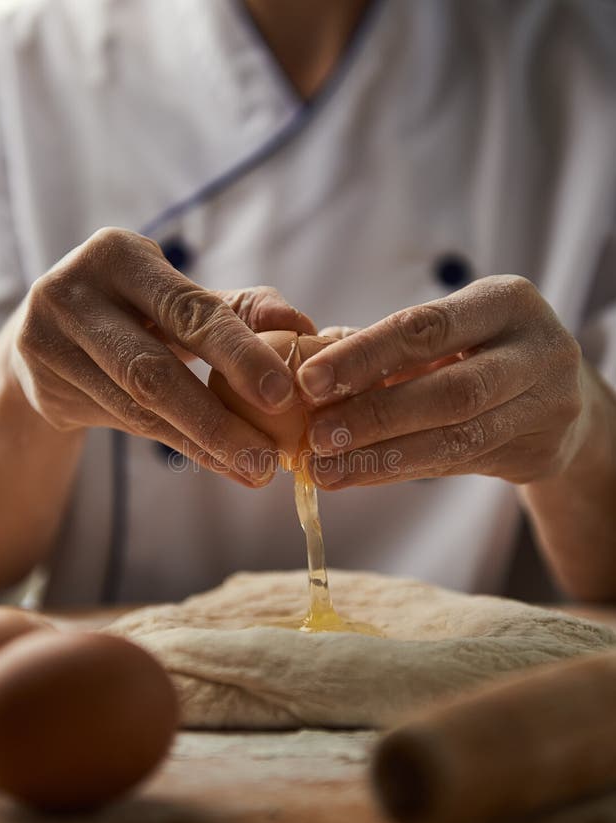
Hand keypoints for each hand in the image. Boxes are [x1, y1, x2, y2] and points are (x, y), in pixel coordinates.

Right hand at [11, 228, 314, 486]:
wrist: (49, 338)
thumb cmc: (137, 313)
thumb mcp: (181, 302)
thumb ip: (240, 311)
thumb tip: (303, 325)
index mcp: (119, 256)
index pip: (187, 310)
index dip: (238, 354)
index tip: (283, 395)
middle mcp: (74, 292)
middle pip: (152, 367)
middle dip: (216, 418)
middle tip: (268, 457)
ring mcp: (48, 339)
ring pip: (138, 405)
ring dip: (203, 443)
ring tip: (254, 470)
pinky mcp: (41, 383)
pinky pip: (123, 422)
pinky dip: (179, 445)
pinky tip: (219, 463)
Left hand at [296, 275, 587, 487]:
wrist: (562, 397)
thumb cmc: (483, 352)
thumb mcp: (451, 331)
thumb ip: (389, 345)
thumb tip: (306, 365)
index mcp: (507, 302)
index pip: (428, 327)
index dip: (364, 356)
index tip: (309, 380)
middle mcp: (538, 350)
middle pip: (450, 390)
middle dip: (375, 415)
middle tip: (316, 436)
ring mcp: (548, 405)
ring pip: (456, 437)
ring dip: (382, 456)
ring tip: (327, 469)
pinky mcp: (540, 452)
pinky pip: (458, 465)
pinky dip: (401, 470)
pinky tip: (359, 476)